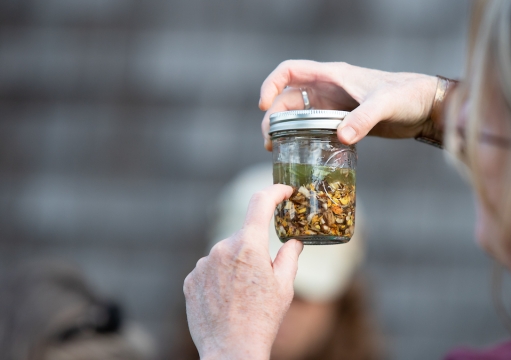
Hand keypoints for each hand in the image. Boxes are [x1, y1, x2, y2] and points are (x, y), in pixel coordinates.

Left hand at [183, 184, 303, 359]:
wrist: (231, 351)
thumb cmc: (263, 319)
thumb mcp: (284, 286)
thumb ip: (289, 256)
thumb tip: (293, 241)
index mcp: (249, 246)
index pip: (260, 203)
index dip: (274, 192)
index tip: (284, 191)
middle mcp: (222, 248)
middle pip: (243, 236)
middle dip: (255, 249)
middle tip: (262, 277)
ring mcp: (203, 264)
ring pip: (225, 253)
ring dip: (235, 265)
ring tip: (242, 295)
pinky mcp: (191, 279)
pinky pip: (209, 269)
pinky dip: (219, 278)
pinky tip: (226, 300)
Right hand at [259, 60, 437, 149]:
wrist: (426, 105)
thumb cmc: (407, 94)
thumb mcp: (385, 104)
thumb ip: (363, 119)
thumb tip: (341, 137)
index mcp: (332, 75)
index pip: (290, 71)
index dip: (271, 84)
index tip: (263, 106)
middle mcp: (329, 88)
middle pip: (289, 98)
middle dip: (274, 116)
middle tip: (269, 141)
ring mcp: (335, 105)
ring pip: (299, 115)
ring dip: (285, 130)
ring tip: (277, 150)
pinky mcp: (344, 121)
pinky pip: (315, 128)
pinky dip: (304, 138)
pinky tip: (301, 154)